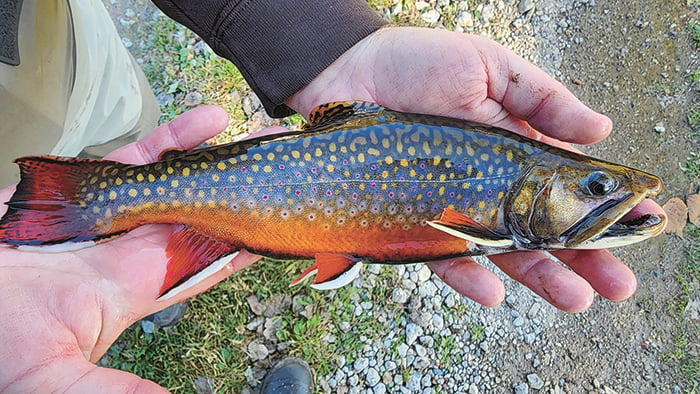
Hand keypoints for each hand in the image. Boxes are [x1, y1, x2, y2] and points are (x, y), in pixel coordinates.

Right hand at [0, 106, 260, 392]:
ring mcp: (109, 214)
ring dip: (220, 159)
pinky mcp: (81, 185)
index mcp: (132, 290)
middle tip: (288, 171)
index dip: (243, 247)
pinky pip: (135, 154)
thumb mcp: (50, 377)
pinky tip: (209, 119)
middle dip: (244, 194)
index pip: (204, 268)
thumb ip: (113, 391)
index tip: (283, 228)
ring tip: (265, 138)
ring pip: (178, 180)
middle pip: (203, 217)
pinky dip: (172, 136)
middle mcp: (130, 250)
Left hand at [287, 26, 665, 311]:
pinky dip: (467, 275)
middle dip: (584, 257)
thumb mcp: (490, 68)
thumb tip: (602, 130)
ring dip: (539, 277)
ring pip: (502, 251)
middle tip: (617, 285)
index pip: (567, 189)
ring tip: (575, 298)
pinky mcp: (413, 219)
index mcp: (514, 150)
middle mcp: (489, 184)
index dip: (601, 211)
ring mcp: (453, 205)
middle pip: (543, 229)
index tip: (642, 229)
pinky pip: (443, 253)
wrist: (348, 72)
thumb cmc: (417, 63)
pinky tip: (494, 292)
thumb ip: (543, 98)